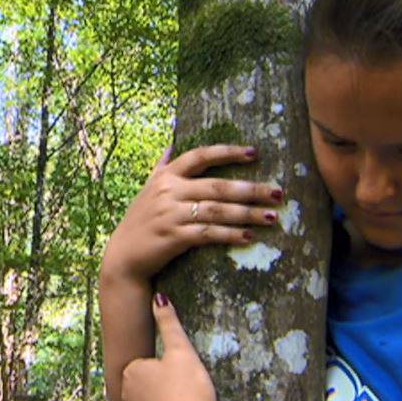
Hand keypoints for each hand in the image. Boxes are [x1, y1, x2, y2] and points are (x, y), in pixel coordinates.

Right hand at [101, 145, 282, 283]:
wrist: (123, 257)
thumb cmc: (140, 221)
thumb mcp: (147, 189)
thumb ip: (162, 166)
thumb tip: (171, 143)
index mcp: (166, 176)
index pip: (200, 156)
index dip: (228, 153)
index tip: (254, 153)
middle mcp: (169, 191)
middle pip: (217, 186)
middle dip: (251, 189)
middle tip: (278, 193)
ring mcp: (171, 215)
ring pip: (217, 211)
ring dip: (247, 214)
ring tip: (272, 217)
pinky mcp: (174, 238)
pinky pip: (209, 234)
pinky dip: (230, 235)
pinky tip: (249, 237)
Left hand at [121, 293, 220, 400]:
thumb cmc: (188, 391)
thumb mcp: (182, 352)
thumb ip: (169, 324)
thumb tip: (159, 297)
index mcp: (132, 372)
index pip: (146, 367)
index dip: (165, 372)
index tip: (181, 379)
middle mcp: (125, 396)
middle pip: (145, 390)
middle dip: (159, 393)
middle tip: (184, 396)